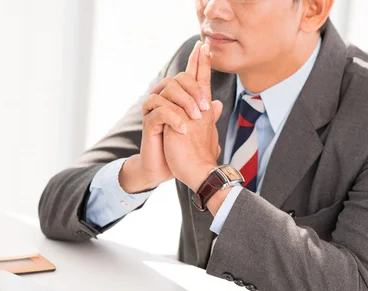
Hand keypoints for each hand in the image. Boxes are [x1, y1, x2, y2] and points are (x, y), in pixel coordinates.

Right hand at [119, 42, 212, 193]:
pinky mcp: (148, 123)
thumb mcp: (198, 132)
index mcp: (178, 100)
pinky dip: (173, 118)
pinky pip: (159, 111)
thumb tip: (219, 104)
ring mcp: (155, 111)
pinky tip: (183, 129)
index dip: (196, 60)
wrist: (164, 168)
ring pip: (166, 91)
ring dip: (185, 103)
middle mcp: (165, 101)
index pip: (187, 75)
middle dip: (194, 90)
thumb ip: (207, 117)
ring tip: (196, 119)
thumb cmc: (180, 150)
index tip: (204, 45)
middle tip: (205, 108)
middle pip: (177, 79)